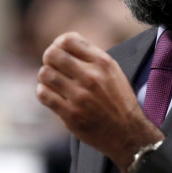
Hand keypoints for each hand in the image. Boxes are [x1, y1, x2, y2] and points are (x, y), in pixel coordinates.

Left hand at [36, 32, 163, 171]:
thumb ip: (90, 56)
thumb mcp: (112, 71)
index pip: (68, 40)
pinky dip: (43, 92)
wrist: (127, 132)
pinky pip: (44, 94)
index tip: (60, 52)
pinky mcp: (71, 115)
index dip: (58, 44)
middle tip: (53, 67)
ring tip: (53, 82)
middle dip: (49, 59)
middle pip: (52, 54)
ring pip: (45, 74)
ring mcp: (80, 96)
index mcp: (103, 63)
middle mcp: (92, 77)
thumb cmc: (118, 100)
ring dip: (45, 77)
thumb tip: (61, 44)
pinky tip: (52, 95)